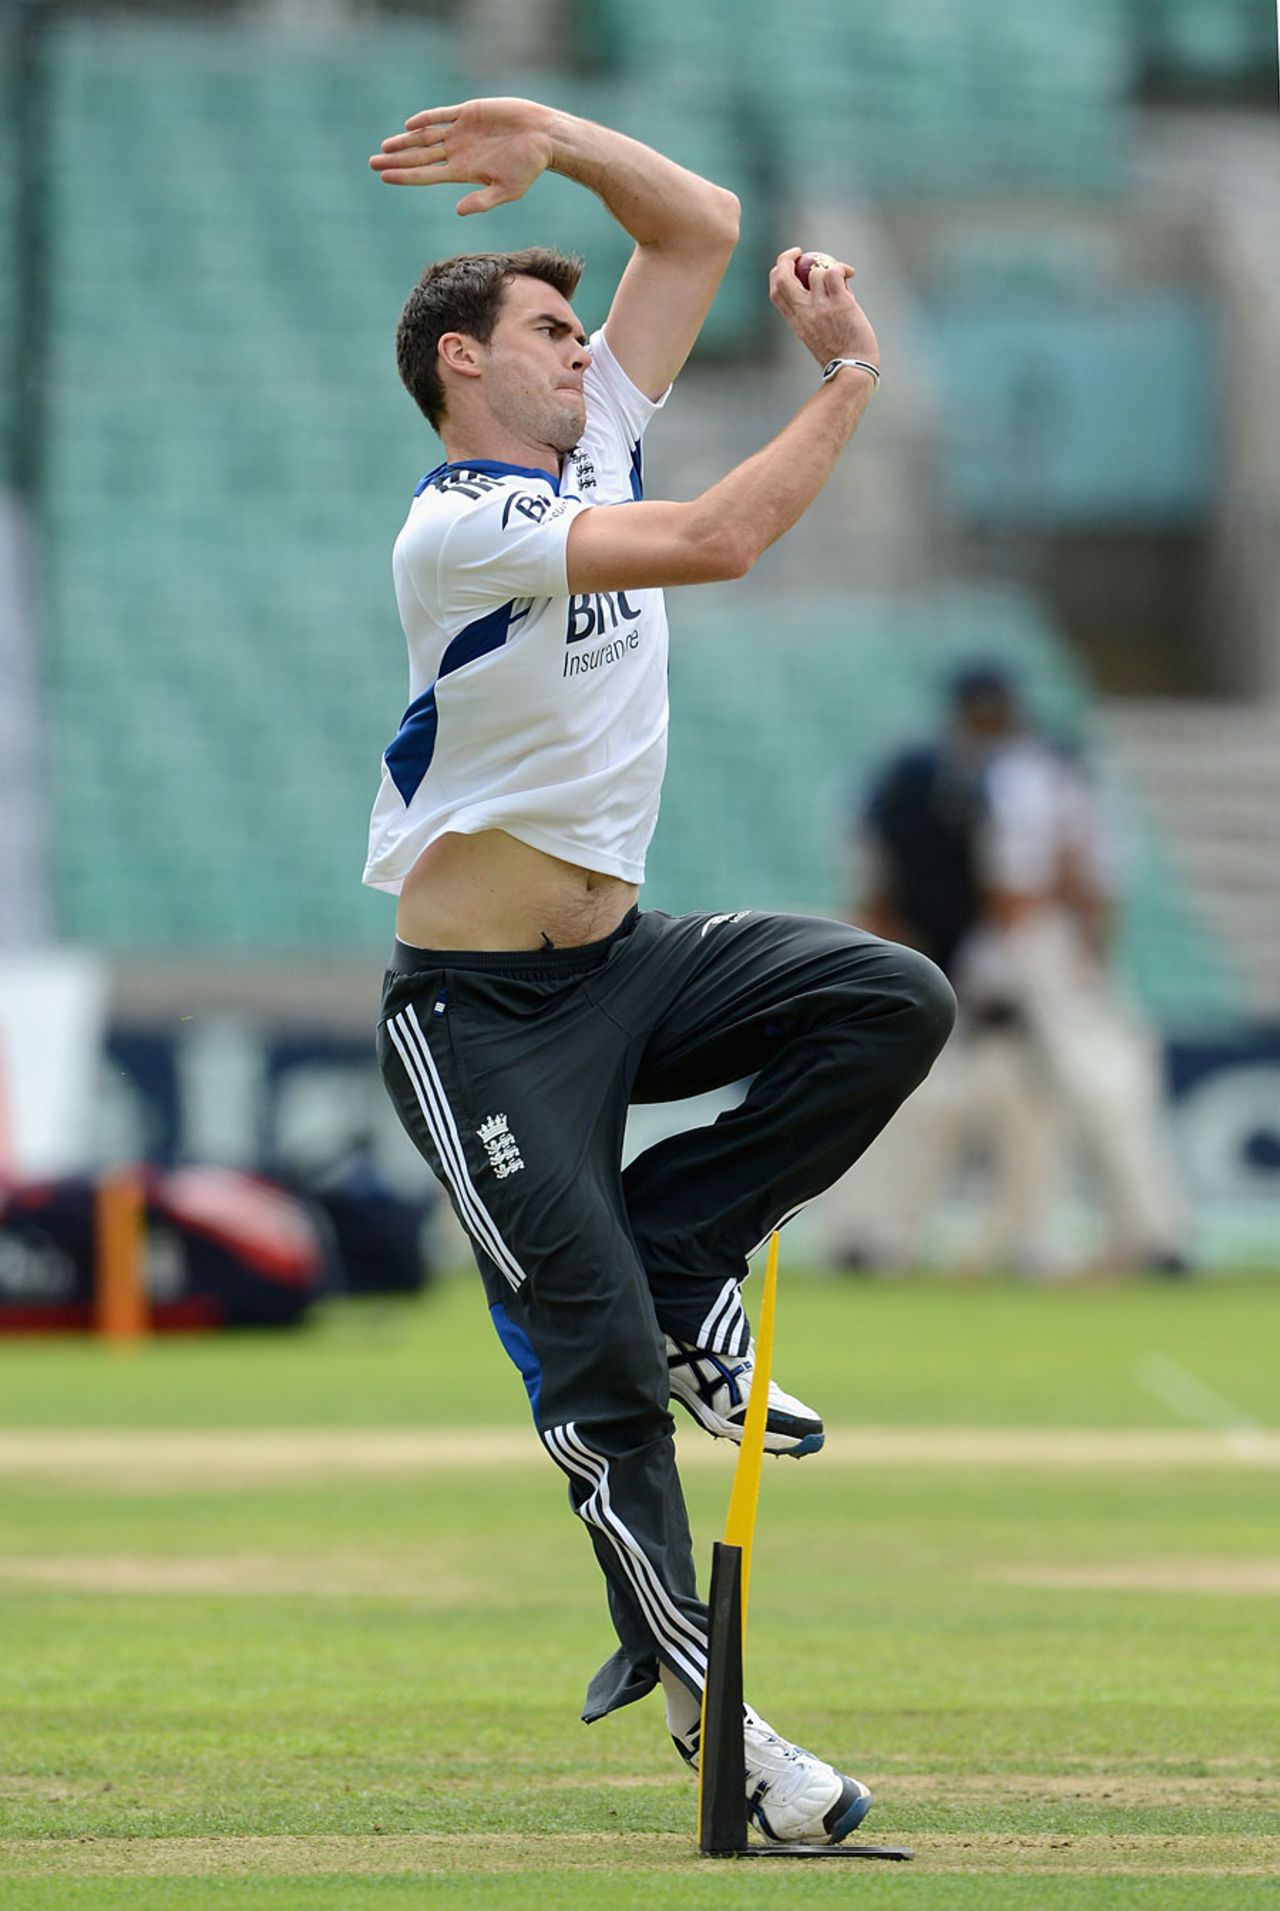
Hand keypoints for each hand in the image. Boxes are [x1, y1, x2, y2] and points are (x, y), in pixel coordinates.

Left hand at [369, 96, 556, 215]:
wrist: (544, 138)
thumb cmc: (529, 167)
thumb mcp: (507, 190)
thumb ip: (482, 201)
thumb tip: (458, 211)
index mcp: (463, 172)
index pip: (427, 175)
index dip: (406, 176)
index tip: (385, 178)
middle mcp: (457, 152)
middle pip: (420, 156)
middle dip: (396, 160)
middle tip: (372, 163)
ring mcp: (461, 132)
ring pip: (425, 136)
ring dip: (404, 142)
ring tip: (384, 148)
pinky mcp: (468, 112)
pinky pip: (441, 115)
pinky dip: (425, 119)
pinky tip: (410, 125)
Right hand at [768, 247, 878, 372]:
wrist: (853, 367)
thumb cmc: (840, 354)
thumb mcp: (816, 334)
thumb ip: (813, 312)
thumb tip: (822, 286)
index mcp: (795, 320)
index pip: (776, 291)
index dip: (778, 273)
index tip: (788, 265)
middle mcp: (803, 311)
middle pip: (782, 277)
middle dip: (785, 258)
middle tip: (799, 252)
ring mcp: (819, 306)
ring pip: (815, 271)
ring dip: (829, 269)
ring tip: (843, 280)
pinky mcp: (838, 302)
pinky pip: (834, 272)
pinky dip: (841, 268)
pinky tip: (850, 274)